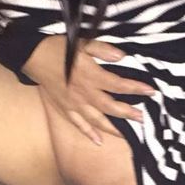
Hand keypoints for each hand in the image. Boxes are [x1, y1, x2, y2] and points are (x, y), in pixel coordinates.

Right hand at [22, 35, 155, 144]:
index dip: (136, 89)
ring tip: (127, 134)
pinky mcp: (65, 109)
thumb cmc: (58, 48)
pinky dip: (89, 133)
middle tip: (143, 119)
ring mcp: (74, 104)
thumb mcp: (82, 43)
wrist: (33, 57)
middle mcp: (84, 94)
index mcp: (91, 76)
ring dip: (113, 128)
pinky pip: (78, 124)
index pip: (119, 85)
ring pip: (97, 120)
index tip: (151, 92)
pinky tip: (98, 141)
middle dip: (128, 114)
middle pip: (111, 107)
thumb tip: (122, 57)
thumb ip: (103, 49)